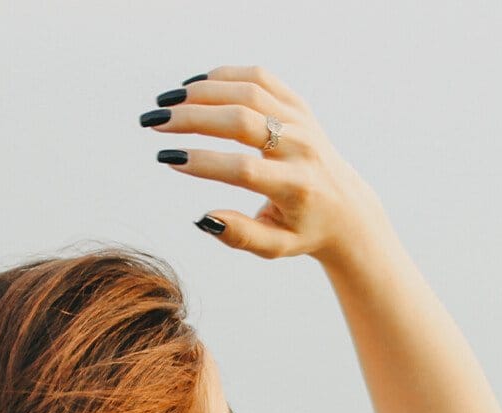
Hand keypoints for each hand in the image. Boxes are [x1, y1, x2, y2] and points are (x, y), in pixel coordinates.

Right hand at [140, 65, 389, 263]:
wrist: (345, 207)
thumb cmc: (302, 230)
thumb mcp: (274, 247)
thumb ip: (240, 236)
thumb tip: (203, 219)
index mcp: (295, 186)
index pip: (243, 169)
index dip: (204, 162)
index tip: (167, 158)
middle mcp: (301, 147)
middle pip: (241, 121)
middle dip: (192, 119)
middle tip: (155, 125)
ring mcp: (301, 121)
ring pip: (247, 92)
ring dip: (201, 93)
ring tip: (166, 104)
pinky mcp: (298, 105)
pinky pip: (258, 78)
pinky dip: (223, 77)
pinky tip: (193, 87)